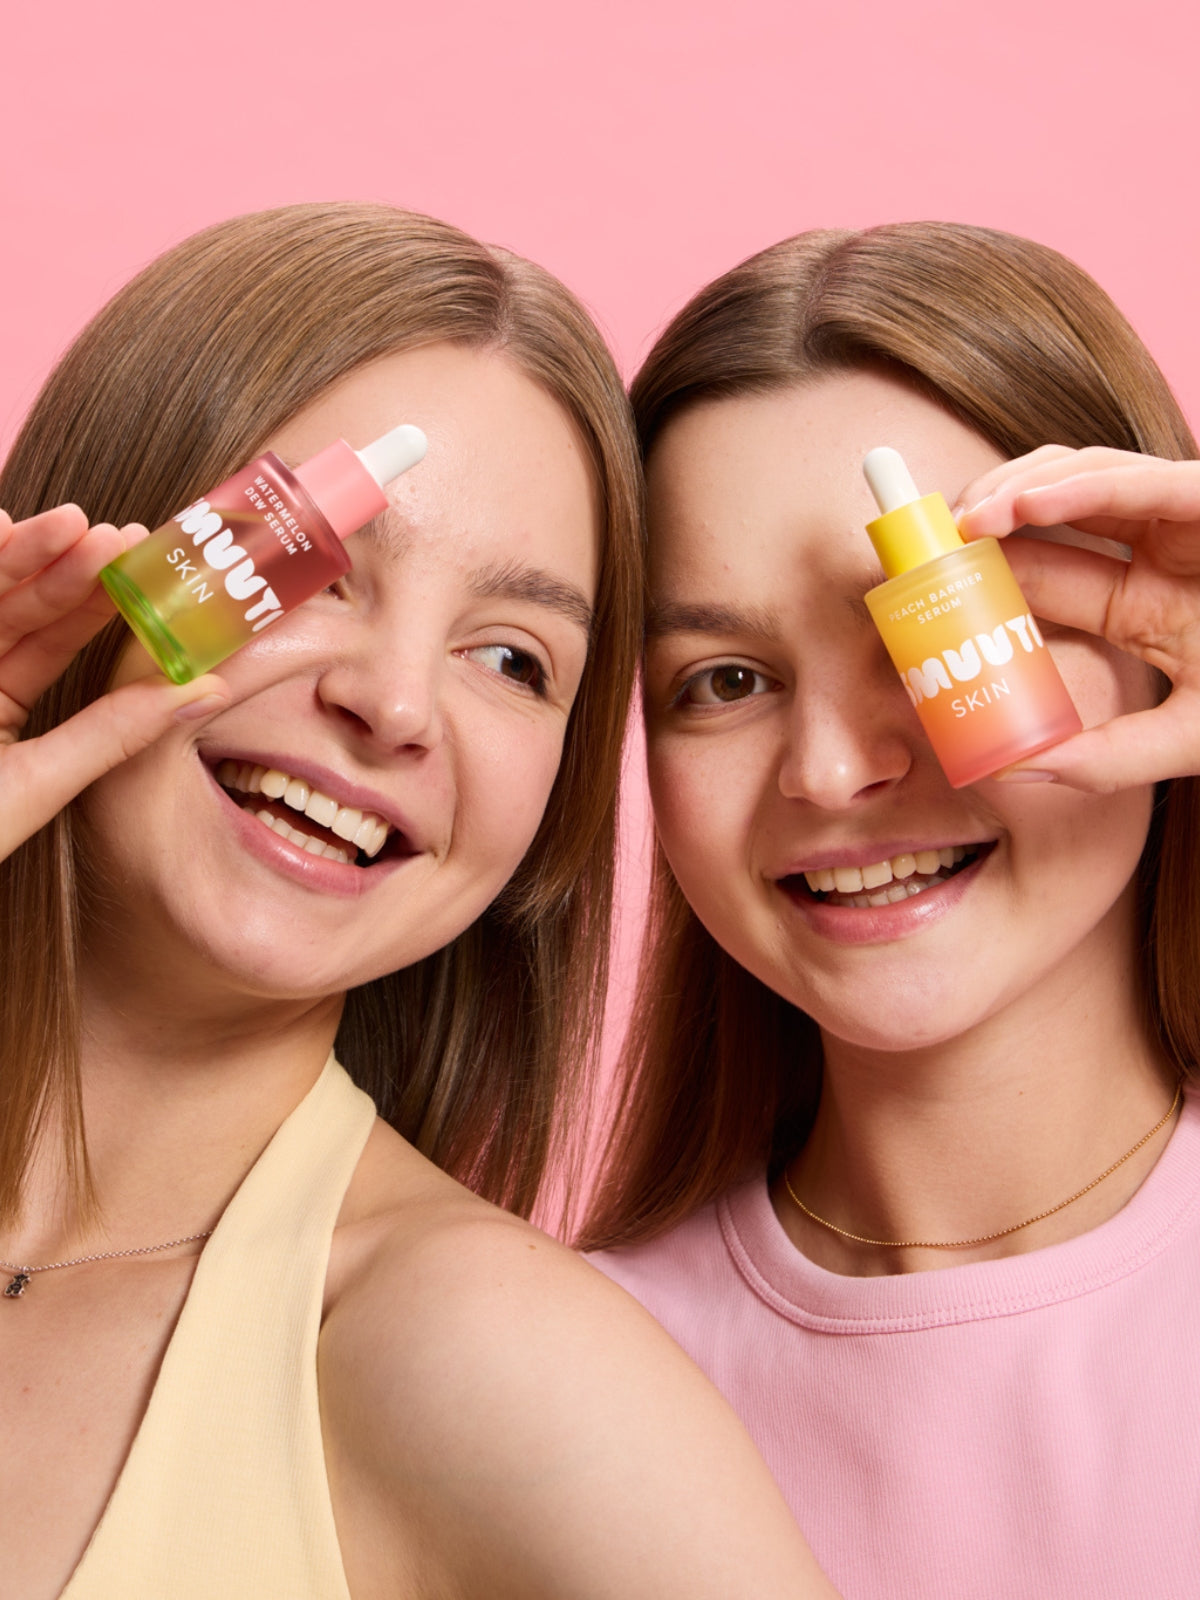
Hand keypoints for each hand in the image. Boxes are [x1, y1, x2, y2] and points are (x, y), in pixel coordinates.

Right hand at [0, 504, 229, 858]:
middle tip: (114, 533)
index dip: (95, 601)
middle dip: (60, 566)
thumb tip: (209, 690)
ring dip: (13, 557)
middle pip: (14, 606)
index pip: (53, 641)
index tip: (141, 562)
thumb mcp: (36, 784)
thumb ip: (114, 734)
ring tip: (64, 525)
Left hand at [955, 445, 1199, 790]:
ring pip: (1082, 482)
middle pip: (1051, 518)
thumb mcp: (1190, 738)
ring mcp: (1186, 520)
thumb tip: (1009, 766)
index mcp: (1145, 606)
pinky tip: (1019, 505)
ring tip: (961, 521)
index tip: (917, 588)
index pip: (1046, 581)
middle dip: (983, 519)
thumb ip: (1107, 758)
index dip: (981, 578)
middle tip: (922, 539)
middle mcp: (1158, 555)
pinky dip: (1077, 484)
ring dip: (1015, 492)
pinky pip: (1139, 479)